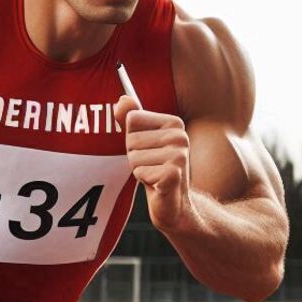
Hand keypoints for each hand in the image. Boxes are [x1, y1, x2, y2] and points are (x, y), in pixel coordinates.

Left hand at [115, 94, 193, 232]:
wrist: (173, 202)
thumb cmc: (156, 169)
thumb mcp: (141, 142)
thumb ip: (131, 120)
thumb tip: (122, 99)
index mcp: (173, 122)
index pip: (132, 119)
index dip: (132, 138)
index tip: (146, 149)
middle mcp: (179, 136)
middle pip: (131, 140)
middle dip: (134, 156)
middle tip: (150, 165)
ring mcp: (179, 155)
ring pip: (134, 158)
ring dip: (139, 170)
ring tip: (154, 174)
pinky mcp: (173, 174)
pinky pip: (140, 172)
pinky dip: (143, 180)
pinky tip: (157, 184)